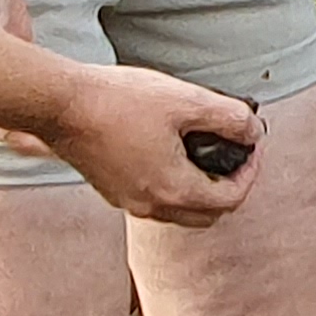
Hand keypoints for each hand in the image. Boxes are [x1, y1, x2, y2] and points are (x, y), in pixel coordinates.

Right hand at [36, 63, 262, 226]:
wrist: (62, 105)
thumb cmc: (119, 101)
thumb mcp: (186, 100)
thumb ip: (229, 117)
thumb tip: (253, 131)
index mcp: (174, 189)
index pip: (231, 199)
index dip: (251, 172)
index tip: (251, 146)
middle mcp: (152, 206)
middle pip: (208, 214)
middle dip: (229, 187)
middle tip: (234, 155)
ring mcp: (129, 202)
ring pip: (180, 211)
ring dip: (200, 189)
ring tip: (203, 152)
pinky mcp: (112, 191)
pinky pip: (154, 201)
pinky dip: (172, 185)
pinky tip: (169, 153)